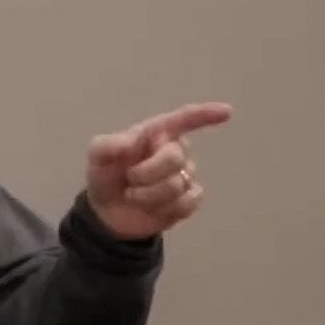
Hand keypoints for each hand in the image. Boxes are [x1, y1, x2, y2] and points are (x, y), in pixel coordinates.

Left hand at [85, 102, 232, 239]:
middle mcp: (175, 151)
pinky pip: (187, 203)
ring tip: (135, 196)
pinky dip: (165, 209)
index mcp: (156, 133)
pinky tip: (153, 208)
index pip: (184, 119)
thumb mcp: (97, 157)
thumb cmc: (106, 175)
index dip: (205, 115)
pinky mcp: (189, 200)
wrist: (107, 213)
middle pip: (175, 158)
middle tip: (130, 180)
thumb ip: (107, 145)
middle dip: (147, 173)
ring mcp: (185, 176)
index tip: (226, 112)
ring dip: (149, 195)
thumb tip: (130, 143)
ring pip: (178, 185)